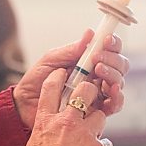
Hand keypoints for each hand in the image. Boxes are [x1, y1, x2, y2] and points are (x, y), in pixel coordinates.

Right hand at [7, 69, 112, 145]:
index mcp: (45, 122)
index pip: (50, 89)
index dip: (57, 77)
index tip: (62, 73)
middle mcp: (66, 122)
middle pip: (84, 91)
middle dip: (89, 91)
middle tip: (89, 98)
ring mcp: (85, 133)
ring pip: (100, 115)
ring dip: (97, 123)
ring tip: (92, 135)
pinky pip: (106, 143)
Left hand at [13, 29, 128, 127]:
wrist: (25, 106)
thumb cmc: (36, 81)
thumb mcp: (50, 61)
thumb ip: (70, 50)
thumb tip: (90, 34)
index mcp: (87, 62)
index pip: (109, 50)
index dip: (113, 44)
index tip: (106, 41)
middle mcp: (96, 77)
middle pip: (119, 66)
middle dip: (113, 60)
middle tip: (97, 60)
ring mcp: (97, 94)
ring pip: (118, 83)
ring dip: (113, 75)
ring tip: (98, 72)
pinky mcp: (96, 112)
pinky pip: (114, 105)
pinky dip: (117, 97)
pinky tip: (110, 91)